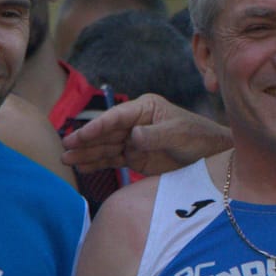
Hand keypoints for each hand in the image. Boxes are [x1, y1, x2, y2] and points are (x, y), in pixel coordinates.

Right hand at [61, 95, 229, 175]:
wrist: (211, 156)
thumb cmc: (198, 137)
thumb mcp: (179, 134)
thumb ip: (155, 135)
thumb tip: (133, 136)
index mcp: (145, 108)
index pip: (116, 117)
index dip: (97, 127)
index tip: (81, 135)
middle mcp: (135, 122)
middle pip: (105, 132)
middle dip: (85, 140)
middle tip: (64, 148)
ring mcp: (133, 140)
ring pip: (105, 146)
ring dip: (86, 153)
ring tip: (66, 160)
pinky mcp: (135, 157)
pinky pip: (112, 159)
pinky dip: (97, 163)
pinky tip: (82, 168)